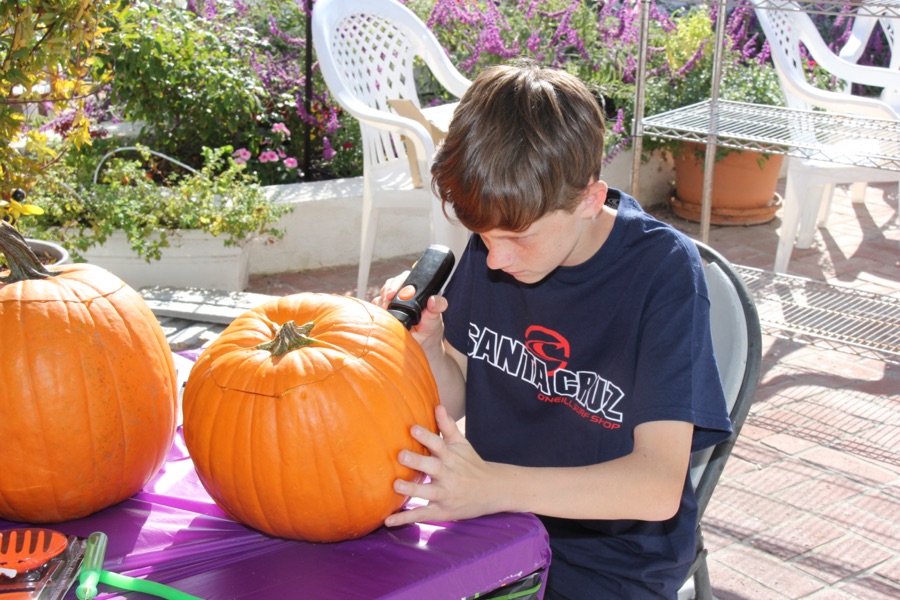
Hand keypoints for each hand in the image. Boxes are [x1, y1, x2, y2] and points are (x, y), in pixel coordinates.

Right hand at [371, 272, 447, 350]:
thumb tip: (433, 300)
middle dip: (387, 292)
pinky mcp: (385, 311)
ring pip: (382, 294)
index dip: (398, 283)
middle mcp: (403, 292)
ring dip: (382, 301)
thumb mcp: (436, 317)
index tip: (394, 293)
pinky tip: (383, 315)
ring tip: (387, 311)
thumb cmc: (430, 327)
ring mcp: (393, 301)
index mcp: (417, 289)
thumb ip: (438, 306)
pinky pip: (376, 306)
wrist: (421, 343)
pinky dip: (377, 309)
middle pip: (390, 284)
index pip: (405, 278)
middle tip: (388, 302)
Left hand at [385, 405, 503, 526]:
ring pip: (428, 492)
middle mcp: (450, 475)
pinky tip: (388, 520)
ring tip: (395, 485)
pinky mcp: (443, 511)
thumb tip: (438, 404)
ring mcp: (446, 494)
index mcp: (452, 457)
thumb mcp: (463, 444)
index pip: (439, 444)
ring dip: (412, 490)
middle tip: (401, 455)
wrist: (493, 491)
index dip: (426, 436)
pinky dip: (405, 518)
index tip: (412, 428)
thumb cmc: (472, 464)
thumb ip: (448, 426)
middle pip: (433, 467)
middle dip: (418, 461)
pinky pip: (423, 514)